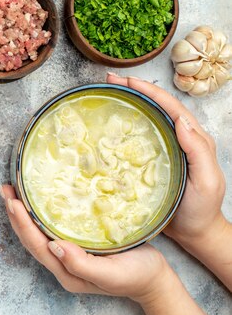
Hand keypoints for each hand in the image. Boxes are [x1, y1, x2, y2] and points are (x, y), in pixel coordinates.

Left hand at [0, 184, 167, 301]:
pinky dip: (37, 212)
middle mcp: (61, 263)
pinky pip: (49, 227)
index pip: (35, 244)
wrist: (154, 280)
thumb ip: (81, 264)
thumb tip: (54, 246)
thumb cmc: (136, 276)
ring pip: (36, 232)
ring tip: (12, 191)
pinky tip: (36, 200)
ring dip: (22, 212)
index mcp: (65, 271)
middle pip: (29, 237)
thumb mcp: (111, 273)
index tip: (12, 201)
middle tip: (5, 189)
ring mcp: (66, 254)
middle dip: (15, 213)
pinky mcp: (75, 244)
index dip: (22, 222)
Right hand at [105, 73, 227, 246]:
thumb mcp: (206, 181)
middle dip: (134, 89)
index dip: (149, 91)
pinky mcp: (150, 161)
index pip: (170, 106)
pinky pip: (136, 138)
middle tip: (110, 80)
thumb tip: (181, 119)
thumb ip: (198, 150)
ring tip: (107, 92)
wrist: (195, 234)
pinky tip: (107, 124)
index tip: (127, 80)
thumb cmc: (201, 209)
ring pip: (146, 118)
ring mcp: (163, 149)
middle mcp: (178, 139)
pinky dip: (123, 125)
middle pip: (156, 106)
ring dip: (128, 102)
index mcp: (193, 139)